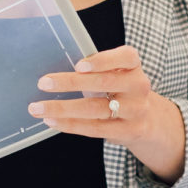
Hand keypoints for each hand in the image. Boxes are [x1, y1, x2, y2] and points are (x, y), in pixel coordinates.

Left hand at [28, 44, 186, 184]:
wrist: (149, 119)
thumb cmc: (120, 90)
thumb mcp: (115, 73)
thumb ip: (94, 70)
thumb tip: (54, 74)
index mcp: (133, 65)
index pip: (125, 57)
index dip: (101, 60)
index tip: (78, 65)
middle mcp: (139, 86)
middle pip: (104, 83)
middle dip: (70, 83)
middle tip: (44, 83)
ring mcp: (136, 110)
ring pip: (96, 108)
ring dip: (63, 108)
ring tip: (39, 108)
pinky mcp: (129, 131)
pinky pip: (95, 128)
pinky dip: (70, 124)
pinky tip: (53, 121)